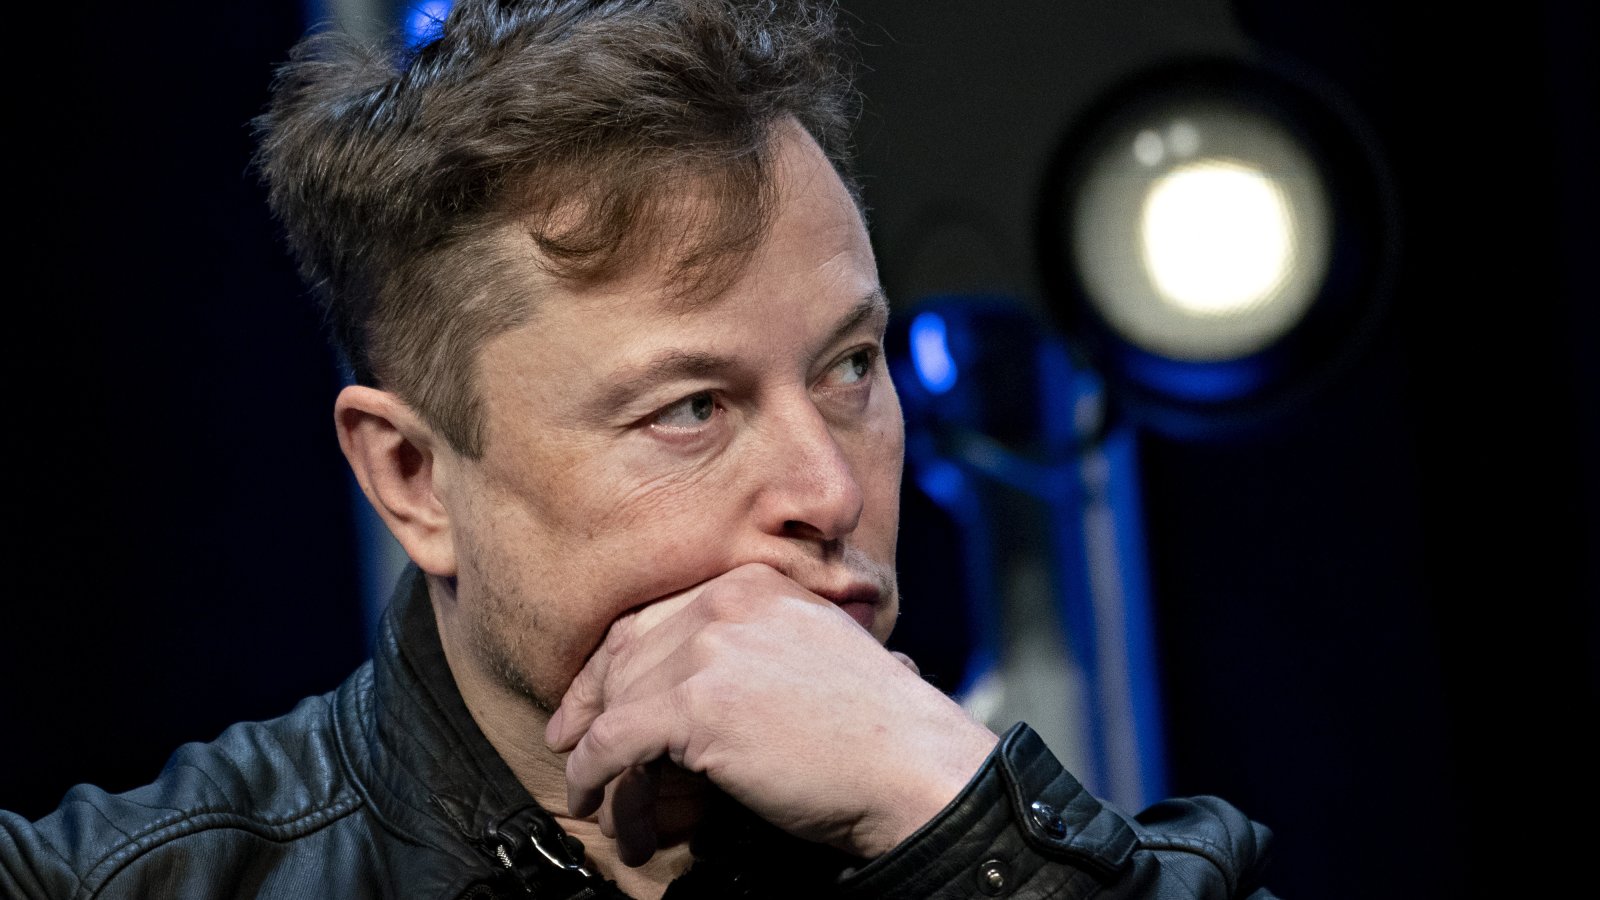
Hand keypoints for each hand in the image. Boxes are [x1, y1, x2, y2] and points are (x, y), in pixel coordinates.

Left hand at [545, 563, 997, 864]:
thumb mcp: (812, 651)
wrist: (908, 762)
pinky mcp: (695, 705)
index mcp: (755, 581)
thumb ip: (752, 647)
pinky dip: (592, 773)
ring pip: (616, 698)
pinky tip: (592, 796)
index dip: (614, 658)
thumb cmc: (873, 727)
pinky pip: (612, 741)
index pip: (656, 614)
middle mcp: (726, 601)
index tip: (592, 694)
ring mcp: (708, 648)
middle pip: (625, 650)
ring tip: (591, 790)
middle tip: (568, 739)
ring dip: (594, 751)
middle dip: (589, 699)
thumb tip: (692, 692)